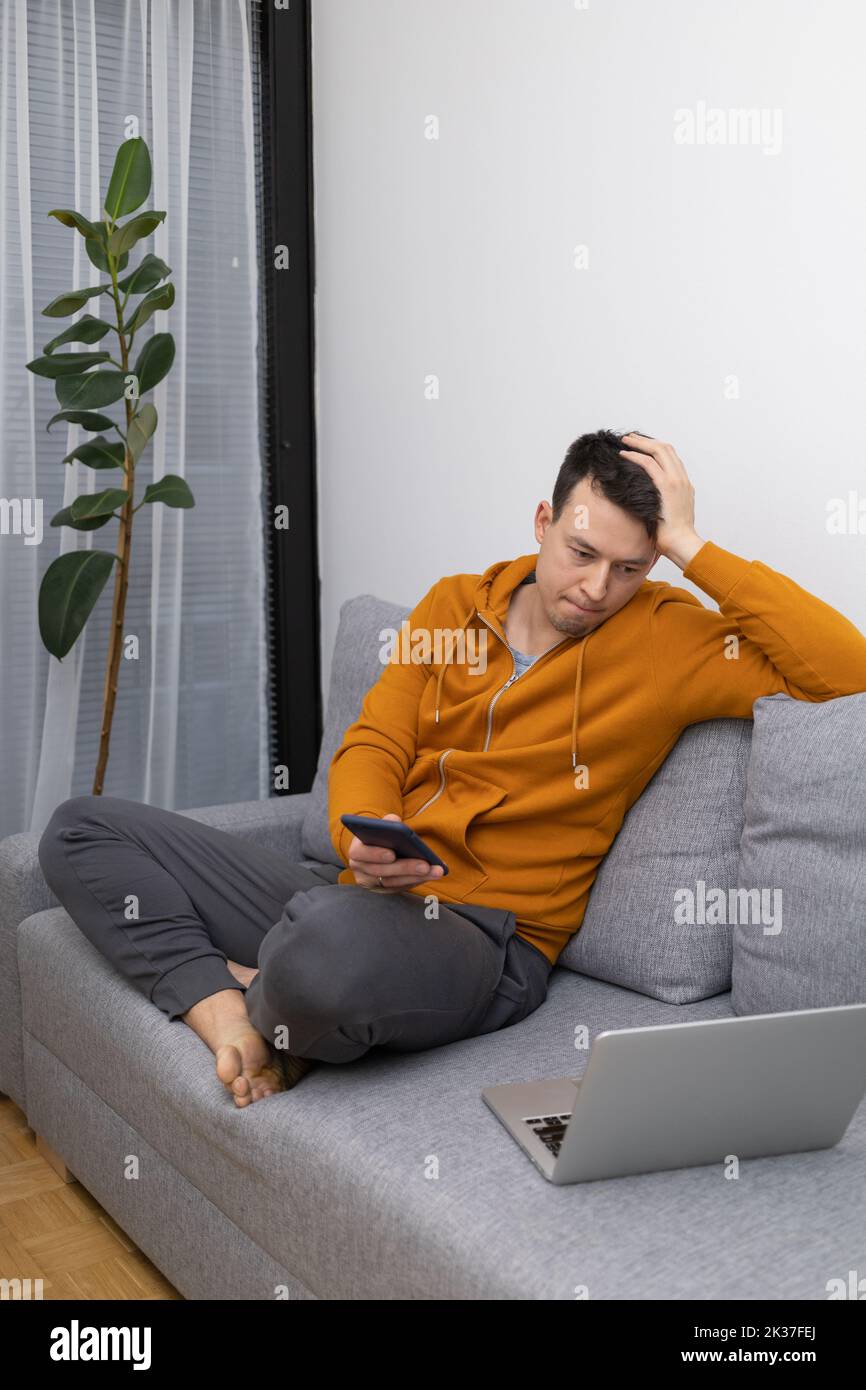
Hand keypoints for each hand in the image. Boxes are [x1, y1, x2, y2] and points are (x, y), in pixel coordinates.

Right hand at [347, 812, 445, 891]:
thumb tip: (395, 821)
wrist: (376, 850)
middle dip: (406, 868)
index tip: (392, 854)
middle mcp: (360, 869)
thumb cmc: (380, 836)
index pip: (361, 854)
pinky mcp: (384, 890)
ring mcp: (371, 882)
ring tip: (435, 871)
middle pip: (382, 871)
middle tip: (426, 865)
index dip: (376, 854)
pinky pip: (401, 887)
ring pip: (394, 882)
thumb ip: (387, 822)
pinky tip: (431, 874)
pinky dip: (417, 881)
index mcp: (356, 850)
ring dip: (416, 877)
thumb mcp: (381, 826)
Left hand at [617, 432, 703, 568]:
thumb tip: (646, 504)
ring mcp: (676, 481)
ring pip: (658, 451)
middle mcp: (682, 479)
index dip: (655, 448)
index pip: (671, 458)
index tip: (641, 446)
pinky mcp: (667, 486)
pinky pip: (649, 464)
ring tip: (625, 440)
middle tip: (630, 437)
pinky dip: (636, 456)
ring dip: (640, 443)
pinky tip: (624, 454)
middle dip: (646, 441)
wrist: (682, 543)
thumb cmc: (673, 537)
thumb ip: (661, 504)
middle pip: (665, 449)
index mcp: (684, 485)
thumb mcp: (668, 515)